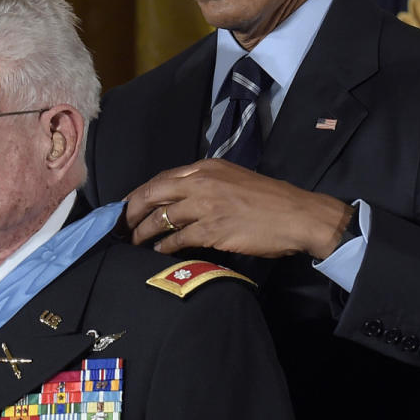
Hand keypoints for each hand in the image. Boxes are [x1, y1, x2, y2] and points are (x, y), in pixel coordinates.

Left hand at [124, 159, 352, 259]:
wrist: (297, 215)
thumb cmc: (269, 200)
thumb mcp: (234, 178)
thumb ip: (207, 183)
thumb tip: (181, 198)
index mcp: (206, 167)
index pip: (162, 178)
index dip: (140, 193)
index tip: (129, 205)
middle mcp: (201, 182)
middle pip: (152, 194)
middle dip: (131, 210)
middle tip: (122, 225)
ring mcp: (205, 205)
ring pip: (160, 217)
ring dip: (143, 231)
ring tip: (134, 241)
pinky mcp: (212, 229)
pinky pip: (177, 238)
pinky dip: (163, 246)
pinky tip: (158, 252)